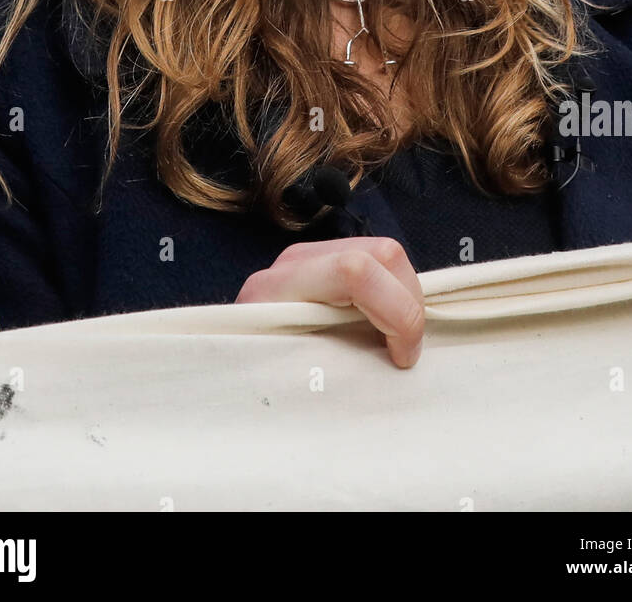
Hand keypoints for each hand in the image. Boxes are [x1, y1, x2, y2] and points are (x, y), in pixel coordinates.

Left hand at [235, 236, 424, 368]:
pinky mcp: (324, 262)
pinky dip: (394, 293)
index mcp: (279, 288)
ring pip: (385, 253)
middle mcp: (295, 262)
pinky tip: (385, 324)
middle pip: (381, 253)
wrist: (221, 361)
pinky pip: (376, 263)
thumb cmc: (252, 376)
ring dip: (405, 297)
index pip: (354, 271)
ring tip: (397, 338)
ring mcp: (310, 256)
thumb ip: (335, 364)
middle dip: (409, 303)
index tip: (400, 357)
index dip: (396, 313)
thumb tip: (392, 365)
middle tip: (405, 351)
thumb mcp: (287, 378)